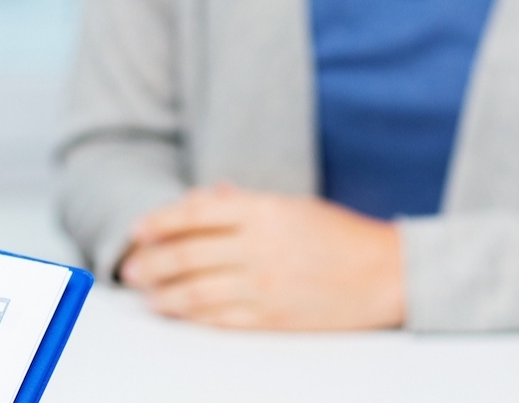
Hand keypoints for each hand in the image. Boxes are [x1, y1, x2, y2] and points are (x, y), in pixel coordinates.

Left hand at [120, 184, 405, 329]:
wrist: (388, 275)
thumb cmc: (340, 237)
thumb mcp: (291, 206)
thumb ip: (243, 204)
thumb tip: (201, 199)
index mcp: (263, 211)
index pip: (193, 214)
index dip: (158, 223)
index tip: (137, 231)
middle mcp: (260, 247)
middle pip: (186, 254)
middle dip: (150, 263)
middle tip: (131, 269)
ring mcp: (265, 286)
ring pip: (195, 292)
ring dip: (163, 295)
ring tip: (147, 295)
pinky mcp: (273, 319)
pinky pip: (219, 320)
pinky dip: (191, 317)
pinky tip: (177, 313)